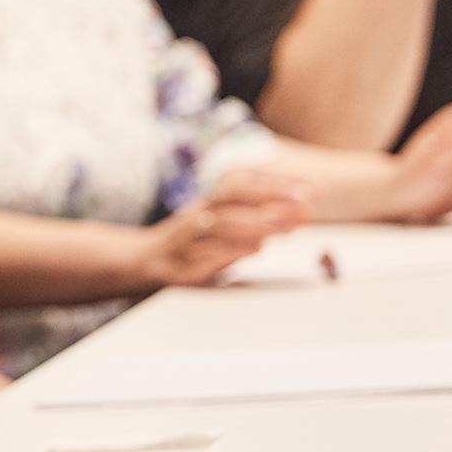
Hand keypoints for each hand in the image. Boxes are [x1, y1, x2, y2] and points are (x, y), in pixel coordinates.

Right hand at [134, 168, 310, 286]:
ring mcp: (183, 241)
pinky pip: (200, 257)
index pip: (241, 182)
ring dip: (252, 223)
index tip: (311, 190)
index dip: (275, 182)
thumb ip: (252, 221)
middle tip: (304, 204)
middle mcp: (195, 216)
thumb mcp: (219, 226)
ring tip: (283, 226)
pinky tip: (252, 250)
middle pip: (229, 195)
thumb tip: (293, 216)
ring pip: (216, 224)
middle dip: (268, 196)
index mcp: (208, 204)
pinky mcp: (175, 268)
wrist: (140, 264)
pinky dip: (227, 251)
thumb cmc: (189, 245)